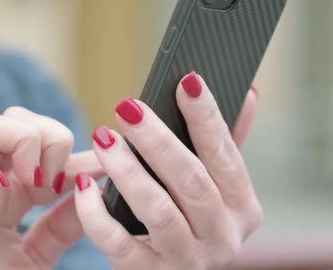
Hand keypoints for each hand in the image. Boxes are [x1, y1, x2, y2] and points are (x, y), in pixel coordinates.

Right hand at [0, 107, 102, 269]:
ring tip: (33, 183)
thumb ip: (65, 223)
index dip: (75, 151)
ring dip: (19, 142)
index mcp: (12, 193)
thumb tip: (95, 187)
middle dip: (49, 136)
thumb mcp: (43, 253)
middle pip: (15, 118)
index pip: (43, 144)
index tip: (103, 168)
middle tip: (57, 182)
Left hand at [74, 72, 260, 269]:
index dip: (207, 117)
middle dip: (158, 140)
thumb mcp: (217, 189)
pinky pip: (120, 245)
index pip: (226, 155)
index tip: (186, 80)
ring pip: (158, 212)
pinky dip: (98, 215)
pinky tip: (85, 186)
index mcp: (243, 207)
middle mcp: (223, 237)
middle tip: (128, 107)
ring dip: (128, 171)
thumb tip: (247, 94)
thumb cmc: (193, 221)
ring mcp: (189, 261)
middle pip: (191, 182)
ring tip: (103, 138)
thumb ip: (227, 145)